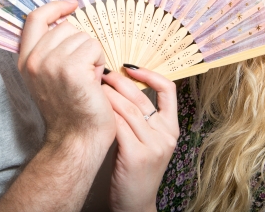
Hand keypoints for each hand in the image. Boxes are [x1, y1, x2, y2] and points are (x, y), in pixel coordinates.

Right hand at [18, 0, 115, 155]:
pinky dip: (100, 62)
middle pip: (67, 26)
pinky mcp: (71, 69)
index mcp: (25, 60)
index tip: (72, 6)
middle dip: (81, 44)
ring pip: (83, 36)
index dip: (55, 7)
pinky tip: (95, 82)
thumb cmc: (70, 108)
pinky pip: (94, 47)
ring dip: (92, 55)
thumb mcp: (48, 75)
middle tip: (81, 71)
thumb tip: (66, 20)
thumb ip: (49, 50)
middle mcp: (34, 60)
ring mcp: (51, 64)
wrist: (76, 139)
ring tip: (87, 79)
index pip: (35, 18)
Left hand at [102, 66, 178, 211]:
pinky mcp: (137, 155)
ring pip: (128, 109)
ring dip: (108, 94)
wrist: (135, 203)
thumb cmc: (133, 169)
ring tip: (93, 85)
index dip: (150, 74)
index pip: (169, 90)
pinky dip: (105, 113)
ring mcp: (154, 146)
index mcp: (171, 128)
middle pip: (142, 97)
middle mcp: (166, 135)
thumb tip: (117, 86)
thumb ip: (139, 118)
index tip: (130, 67)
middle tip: (102, 72)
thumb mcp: (145, 141)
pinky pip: (119, 125)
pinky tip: (93, 106)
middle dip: (119, 81)